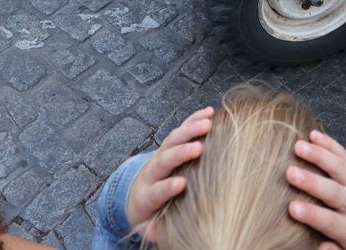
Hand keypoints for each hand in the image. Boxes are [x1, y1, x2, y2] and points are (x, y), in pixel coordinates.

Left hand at [127, 106, 213, 240]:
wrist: (136, 190)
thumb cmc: (147, 211)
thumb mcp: (145, 225)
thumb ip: (153, 229)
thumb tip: (160, 234)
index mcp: (147, 193)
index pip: (156, 189)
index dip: (167, 187)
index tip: (180, 184)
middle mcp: (153, 170)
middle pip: (165, 158)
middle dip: (180, 152)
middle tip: (198, 147)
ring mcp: (161, 154)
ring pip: (173, 139)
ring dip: (190, 129)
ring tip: (208, 122)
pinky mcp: (170, 144)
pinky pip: (181, 128)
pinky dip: (194, 119)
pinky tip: (209, 112)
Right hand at [287, 131, 345, 249]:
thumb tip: (321, 247)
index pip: (331, 222)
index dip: (312, 215)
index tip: (292, 207)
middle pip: (335, 191)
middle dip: (312, 181)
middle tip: (290, 173)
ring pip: (341, 167)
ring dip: (320, 155)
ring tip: (298, 146)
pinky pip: (345, 155)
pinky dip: (330, 144)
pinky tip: (314, 135)